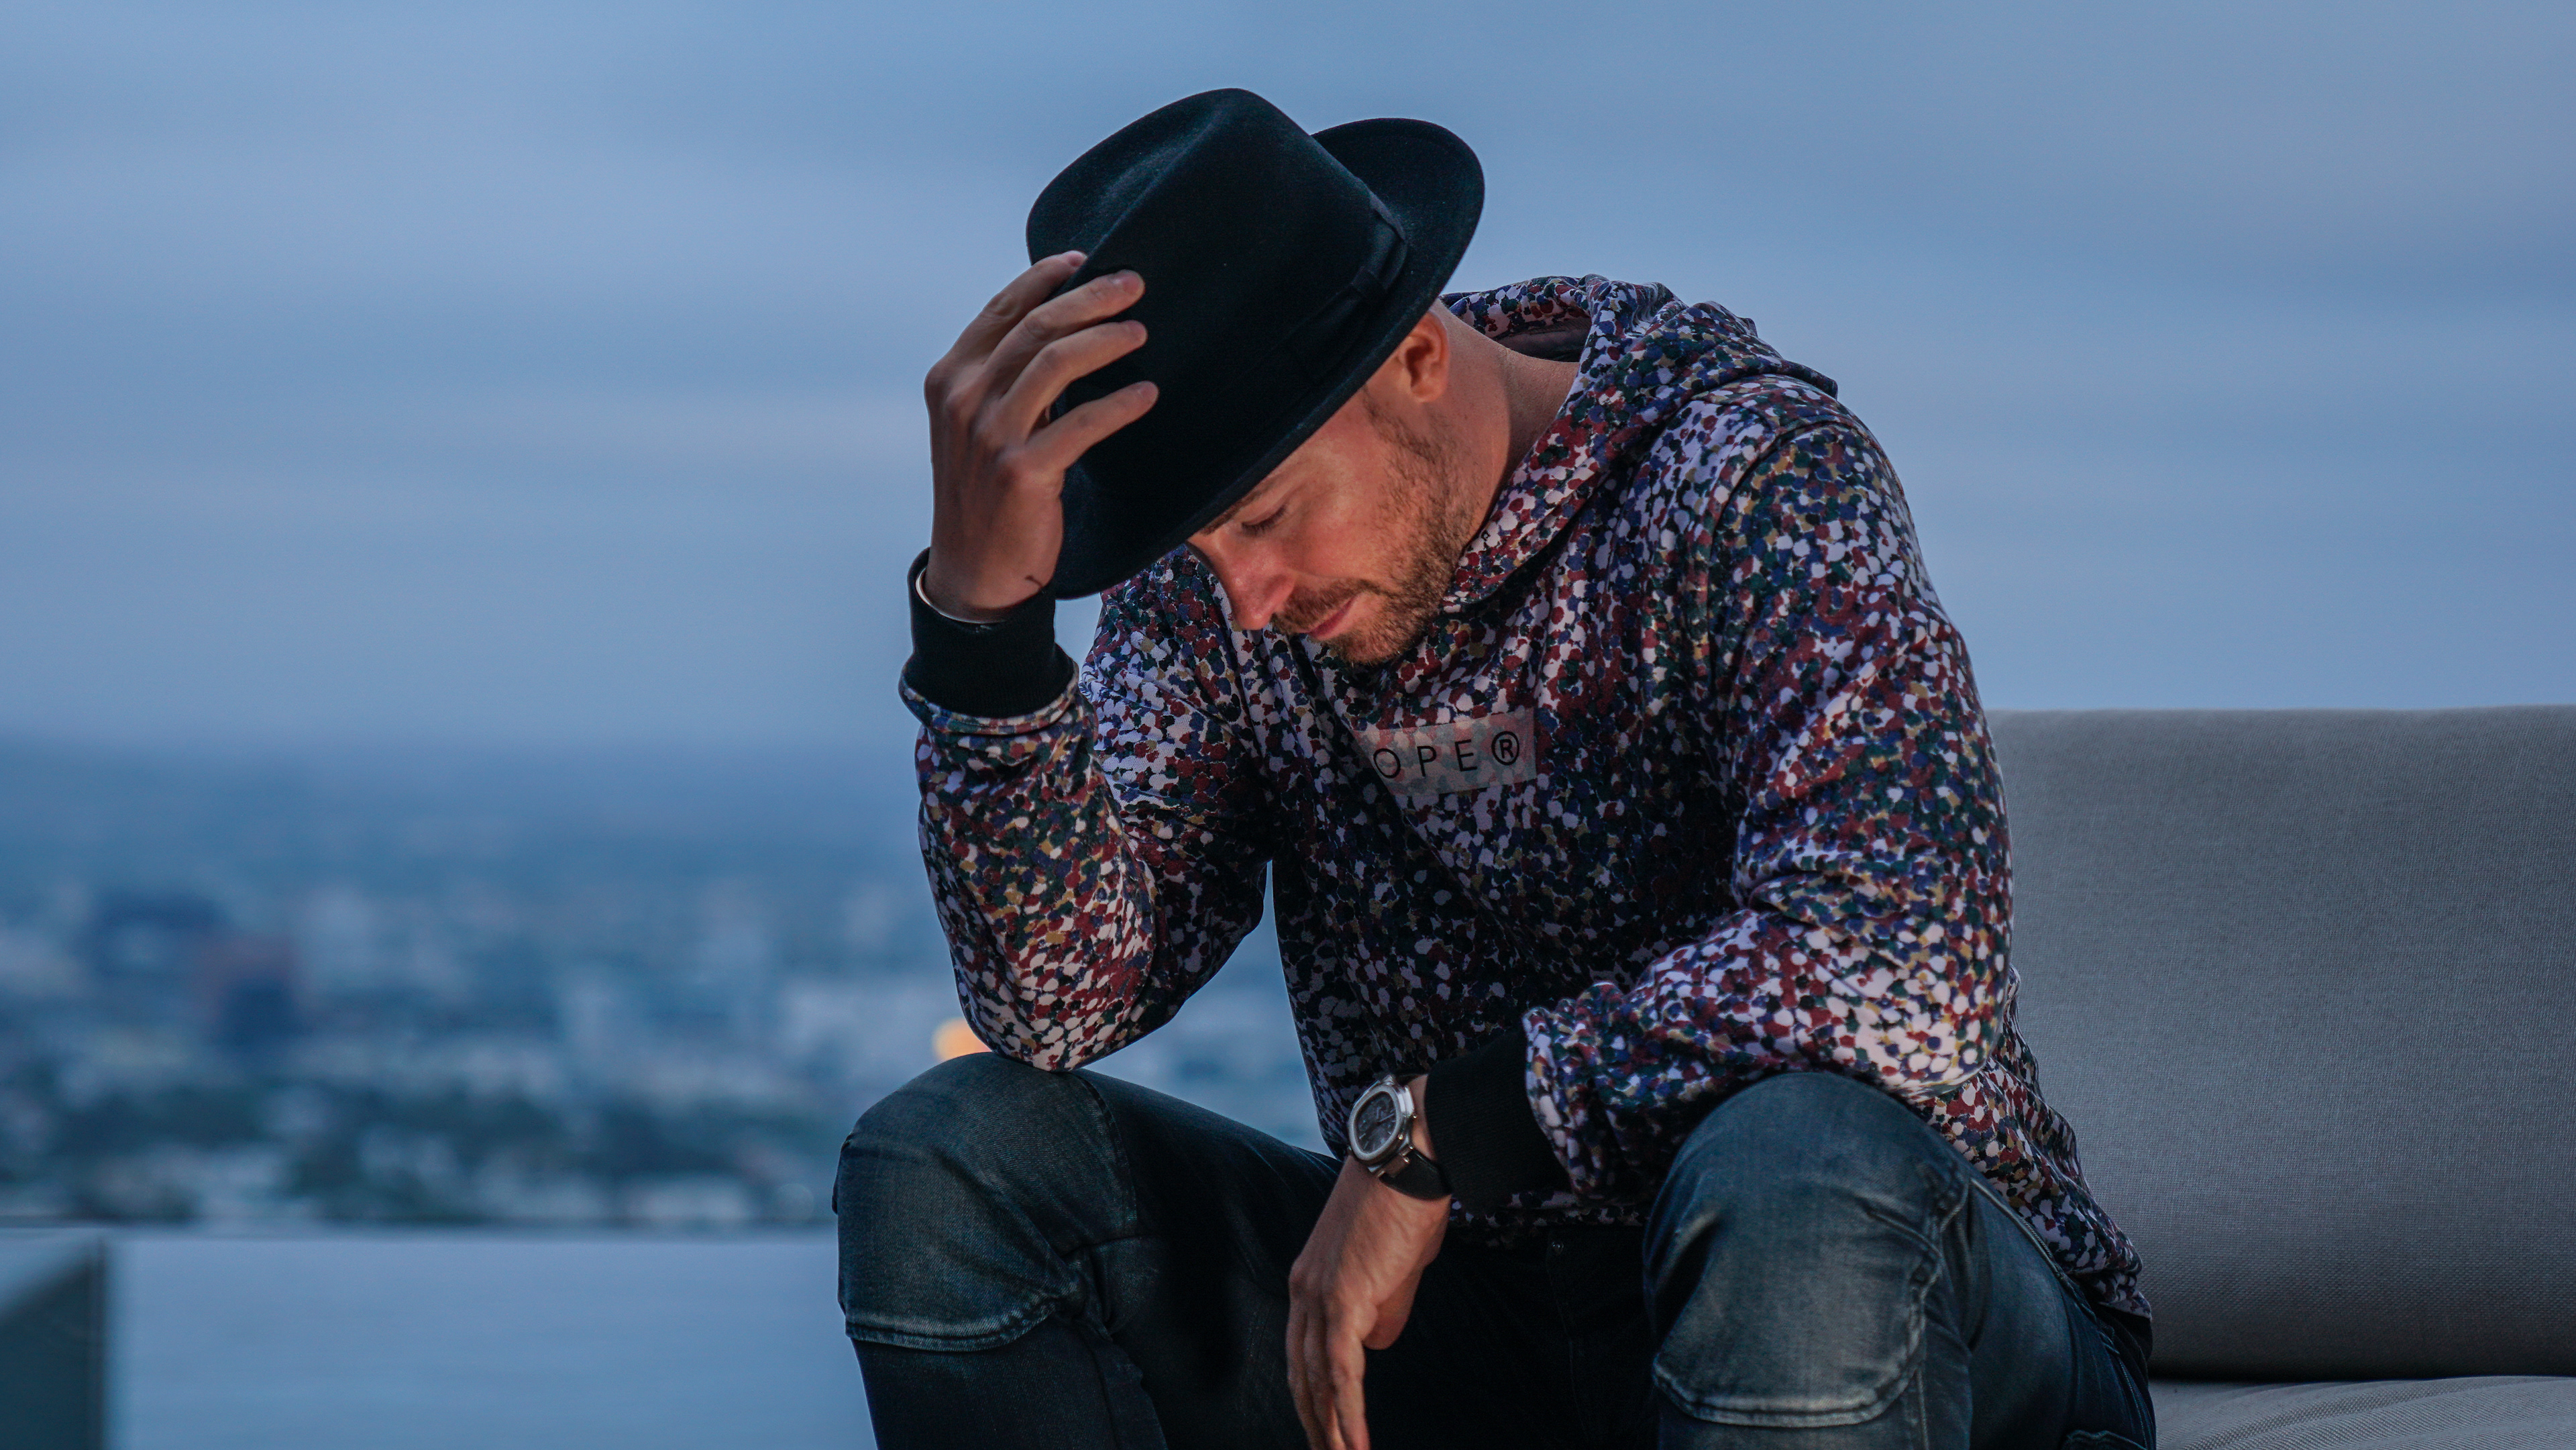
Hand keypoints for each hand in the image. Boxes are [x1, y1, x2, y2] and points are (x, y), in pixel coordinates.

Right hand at [919, 252, 1158, 619]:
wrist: (975, 571)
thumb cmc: (987, 493)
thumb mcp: (980, 427)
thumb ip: (1007, 381)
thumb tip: (1062, 331)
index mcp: (950, 379)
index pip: (1002, 310)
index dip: (1044, 277)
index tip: (1084, 260)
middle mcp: (964, 399)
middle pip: (1035, 326)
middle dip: (1089, 297)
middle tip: (1134, 284)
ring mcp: (990, 435)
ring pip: (1056, 362)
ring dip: (1106, 340)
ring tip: (1141, 333)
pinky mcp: (1022, 471)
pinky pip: (1081, 424)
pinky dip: (1119, 405)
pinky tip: (1147, 396)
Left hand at [1287, 1079, 1447, 1449]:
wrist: (1410, 1157)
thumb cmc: (1409, 1203)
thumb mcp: (1395, 1265)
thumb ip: (1383, 1305)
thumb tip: (1378, 1342)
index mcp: (1310, 1278)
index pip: (1303, 1351)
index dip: (1312, 1393)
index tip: (1323, 1428)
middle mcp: (1304, 1289)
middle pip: (1302, 1372)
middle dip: (1314, 1422)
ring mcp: (1320, 1295)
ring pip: (1319, 1380)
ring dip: (1332, 1429)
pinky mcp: (1345, 1300)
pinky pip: (1342, 1371)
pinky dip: (1348, 1412)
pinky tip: (1355, 1444)